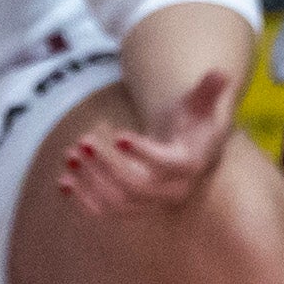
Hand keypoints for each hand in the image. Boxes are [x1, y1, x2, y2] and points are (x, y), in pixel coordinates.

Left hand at [51, 63, 238, 220]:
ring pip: (118, 203)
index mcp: (189, 164)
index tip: (118, 136)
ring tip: (71, 154)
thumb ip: (208, 89)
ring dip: (91, 183)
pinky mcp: (132, 206)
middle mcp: (171, 190)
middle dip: (107, 167)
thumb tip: (220, 71)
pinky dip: (83, 201)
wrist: (188, 148)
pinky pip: (106, 212)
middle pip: (138, 188)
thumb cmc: (192, 121)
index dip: (144, 154)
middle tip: (84, 141)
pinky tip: (63, 181)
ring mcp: (151, 202)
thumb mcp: (200, 103)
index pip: (168, 165)